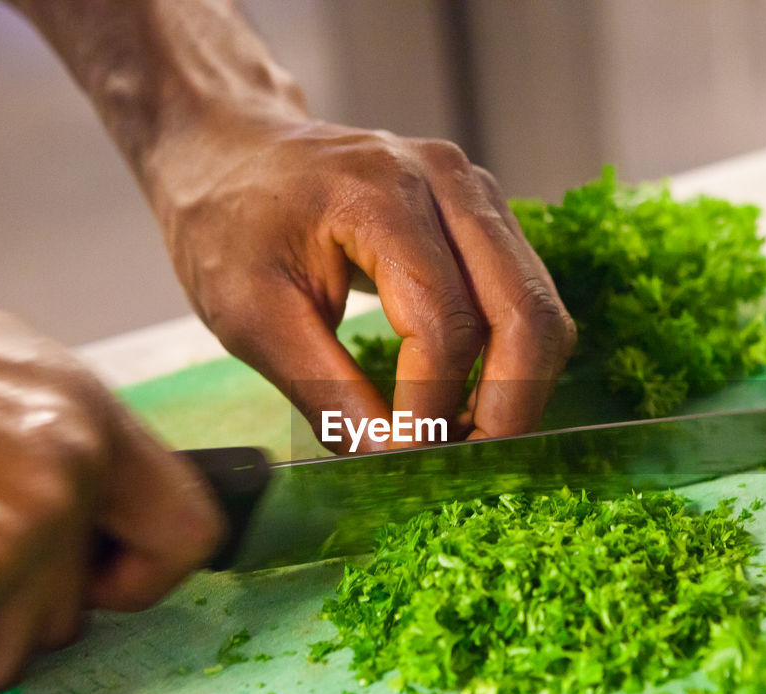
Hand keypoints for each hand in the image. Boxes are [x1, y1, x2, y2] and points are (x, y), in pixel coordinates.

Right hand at [0, 279, 222, 693]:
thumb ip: (52, 436)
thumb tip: (83, 503)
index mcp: (88, 419)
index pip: (186, 532)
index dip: (140, 574)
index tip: (97, 579)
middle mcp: (65, 483)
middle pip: (68, 616)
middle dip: (7, 606)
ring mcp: (5, 543)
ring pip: (0, 656)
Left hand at [144, 117, 576, 450]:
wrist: (230, 152)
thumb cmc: (225, 224)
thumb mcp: (251, 316)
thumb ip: (325, 390)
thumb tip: (391, 460)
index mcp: (381, 194)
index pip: (442, 323)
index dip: (432, 407)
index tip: (405, 462)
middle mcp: (446, 180)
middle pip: (524, 313)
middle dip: (508, 408)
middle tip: (471, 470)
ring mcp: (474, 191)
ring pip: (539, 307)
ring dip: (518, 387)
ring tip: (468, 441)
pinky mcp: (483, 213)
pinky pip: (524, 296)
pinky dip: (511, 359)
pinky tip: (469, 400)